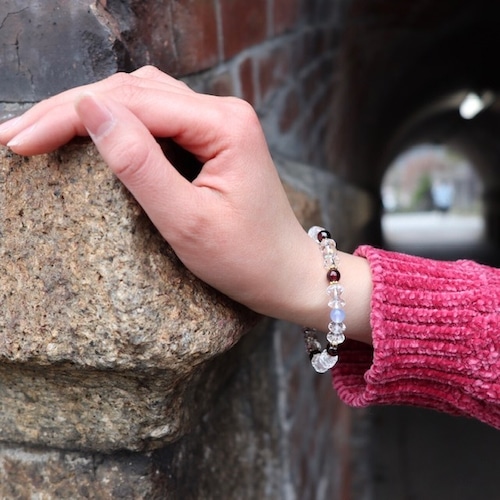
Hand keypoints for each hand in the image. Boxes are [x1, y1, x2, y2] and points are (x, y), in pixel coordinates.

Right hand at [0, 66, 371, 341]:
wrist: (286, 274)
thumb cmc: (246, 259)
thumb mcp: (187, 221)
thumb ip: (139, 164)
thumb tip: (90, 110)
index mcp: (223, 124)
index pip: (132, 104)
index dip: (70, 117)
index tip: (19, 141)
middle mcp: (222, 111)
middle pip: (133, 92)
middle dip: (70, 110)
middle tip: (16, 135)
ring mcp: (218, 122)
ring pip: (141, 99)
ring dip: (90, 110)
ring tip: (42, 131)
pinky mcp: (211, 139)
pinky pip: (157, 117)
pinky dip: (117, 122)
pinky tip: (89, 131)